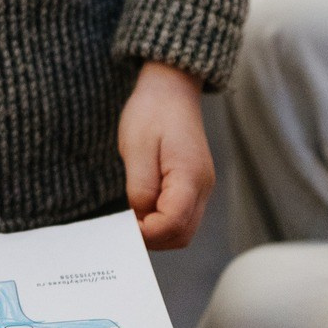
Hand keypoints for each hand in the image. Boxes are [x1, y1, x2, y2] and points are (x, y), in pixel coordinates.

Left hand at [118, 60, 214, 248]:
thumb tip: (140, 220)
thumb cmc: (152, 112)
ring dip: (157, 232)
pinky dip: (162, 221)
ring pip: (183, 230)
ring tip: (131, 217)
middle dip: (152, 238)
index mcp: (189, 176)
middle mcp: (202, 187)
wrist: (171, 89)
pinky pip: (181, 216)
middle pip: (181, 234)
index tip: (124, 227)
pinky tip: (142, 208)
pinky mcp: (194, 186)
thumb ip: (140, 188)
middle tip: (125, 227)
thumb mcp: (136, 148)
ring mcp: (201, 188)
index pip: (173, 224)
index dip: (147, 233)